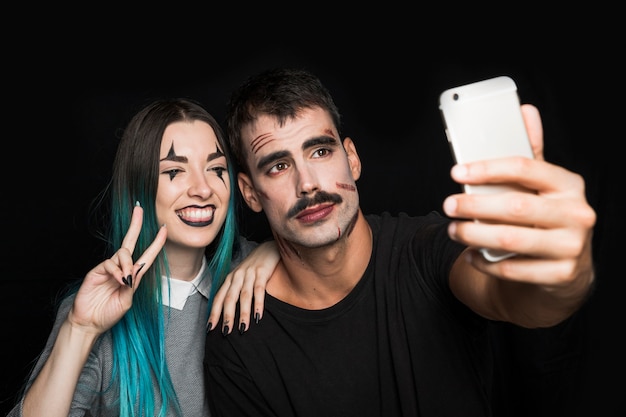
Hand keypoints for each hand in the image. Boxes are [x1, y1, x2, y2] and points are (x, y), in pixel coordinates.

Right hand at [68, 204, 166, 334]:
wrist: (90, 323)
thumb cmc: (109, 313)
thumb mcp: (127, 301)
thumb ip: (133, 285)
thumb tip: (134, 270)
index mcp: (132, 275)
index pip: (146, 255)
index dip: (156, 243)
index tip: (164, 229)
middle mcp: (121, 268)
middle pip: (130, 241)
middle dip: (135, 224)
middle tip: (139, 208)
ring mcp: (109, 268)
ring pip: (123, 253)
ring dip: (127, 263)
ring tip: (126, 279)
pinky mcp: (97, 270)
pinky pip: (109, 263)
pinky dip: (116, 270)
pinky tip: (118, 279)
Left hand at [208, 240, 278, 334]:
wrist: (269, 247)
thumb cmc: (254, 265)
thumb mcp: (242, 276)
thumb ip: (236, 290)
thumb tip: (230, 311)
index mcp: (230, 279)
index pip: (219, 298)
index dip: (214, 313)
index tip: (209, 328)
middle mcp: (237, 276)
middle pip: (229, 299)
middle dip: (226, 317)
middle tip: (226, 332)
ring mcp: (249, 274)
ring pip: (244, 296)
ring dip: (242, 314)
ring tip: (242, 329)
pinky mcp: (262, 272)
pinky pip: (259, 290)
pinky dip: (258, 304)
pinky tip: (258, 316)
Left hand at [443, 105, 595, 323]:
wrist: (566, 268)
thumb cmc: (545, 217)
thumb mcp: (542, 186)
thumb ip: (530, 152)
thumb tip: (525, 112)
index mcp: (569, 184)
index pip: (525, 167)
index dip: (487, 168)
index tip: (457, 171)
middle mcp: (577, 214)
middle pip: (515, 206)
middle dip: (474, 205)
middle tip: (448, 204)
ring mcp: (571, 246)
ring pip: (511, 240)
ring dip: (473, 235)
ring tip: (453, 230)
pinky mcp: (561, 274)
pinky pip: (512, 270)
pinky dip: (485, 263)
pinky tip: (470, 254)